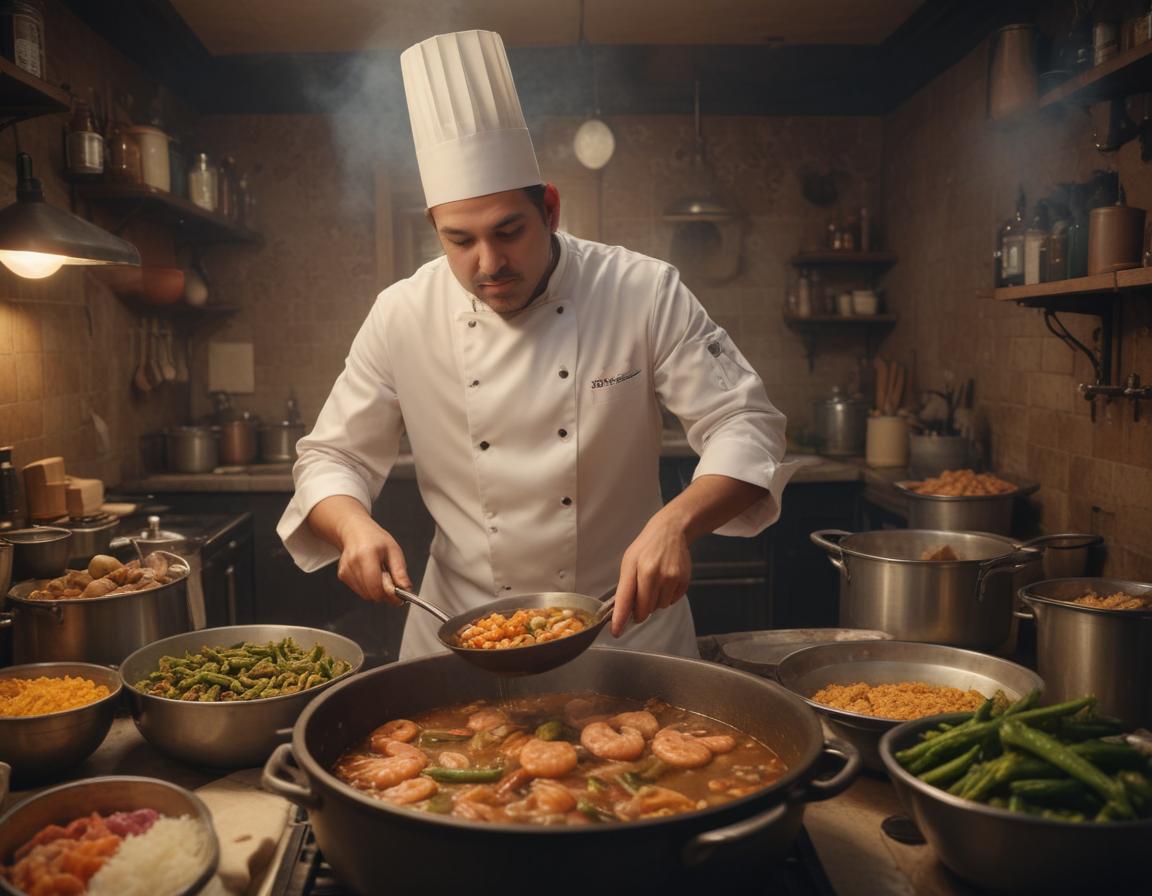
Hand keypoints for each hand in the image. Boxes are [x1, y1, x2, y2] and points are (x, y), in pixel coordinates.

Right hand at [333, 514, 411, 604]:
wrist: (355, 531)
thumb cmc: (375, 539)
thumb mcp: (394, 551)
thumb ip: (400, 572)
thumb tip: (406, 589)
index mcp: (367, 555)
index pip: (376, 586)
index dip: (389, 594)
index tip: (399, 595)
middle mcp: (353, 563)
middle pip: (371, 593)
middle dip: (384, 593)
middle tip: (390, 580)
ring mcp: (345, 570)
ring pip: (366, 595)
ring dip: (376, 591)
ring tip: (379, 573)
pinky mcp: (342, 576)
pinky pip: (360, 591)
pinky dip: (368, 588)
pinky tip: (370, 574)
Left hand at [611, 510, 691, 636]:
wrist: (671, 531)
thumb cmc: (646, 547)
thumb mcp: (629, 561)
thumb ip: (626, 586)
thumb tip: (623, 611)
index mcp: (640, 569)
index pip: (627, 600)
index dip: (621, 618)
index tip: (616, 632)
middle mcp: (657, 575)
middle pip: (645, 609)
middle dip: (640, 608)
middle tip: (640, 593)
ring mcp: (673, 579)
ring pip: (659, 607)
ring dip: (654, 601)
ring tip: (654, 582)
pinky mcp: (684, 581)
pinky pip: (672, 601)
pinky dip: (666, 596)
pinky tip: (665, 581)